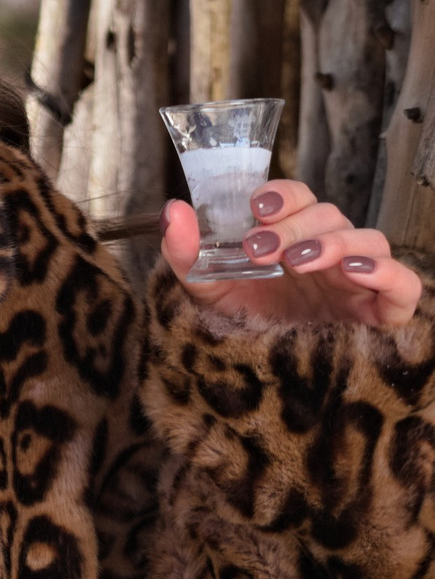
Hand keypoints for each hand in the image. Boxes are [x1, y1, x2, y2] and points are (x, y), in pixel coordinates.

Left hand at [163, 182, 422, 329]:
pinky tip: (356, 271)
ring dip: (333, 243)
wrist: (258, 382)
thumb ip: (186, 251)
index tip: (257, 208)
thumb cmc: (241, 325)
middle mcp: (328, 250)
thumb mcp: (206, 288)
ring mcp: (358, 279)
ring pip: (367, 238)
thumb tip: (173, 210)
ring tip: (298, 262)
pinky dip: (388, 272)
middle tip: (261, 249)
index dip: (283, 196)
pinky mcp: (382, 311)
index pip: (298, 197)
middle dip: (295, 226)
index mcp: (292, 236)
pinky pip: (404, 284)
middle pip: (329, 215)